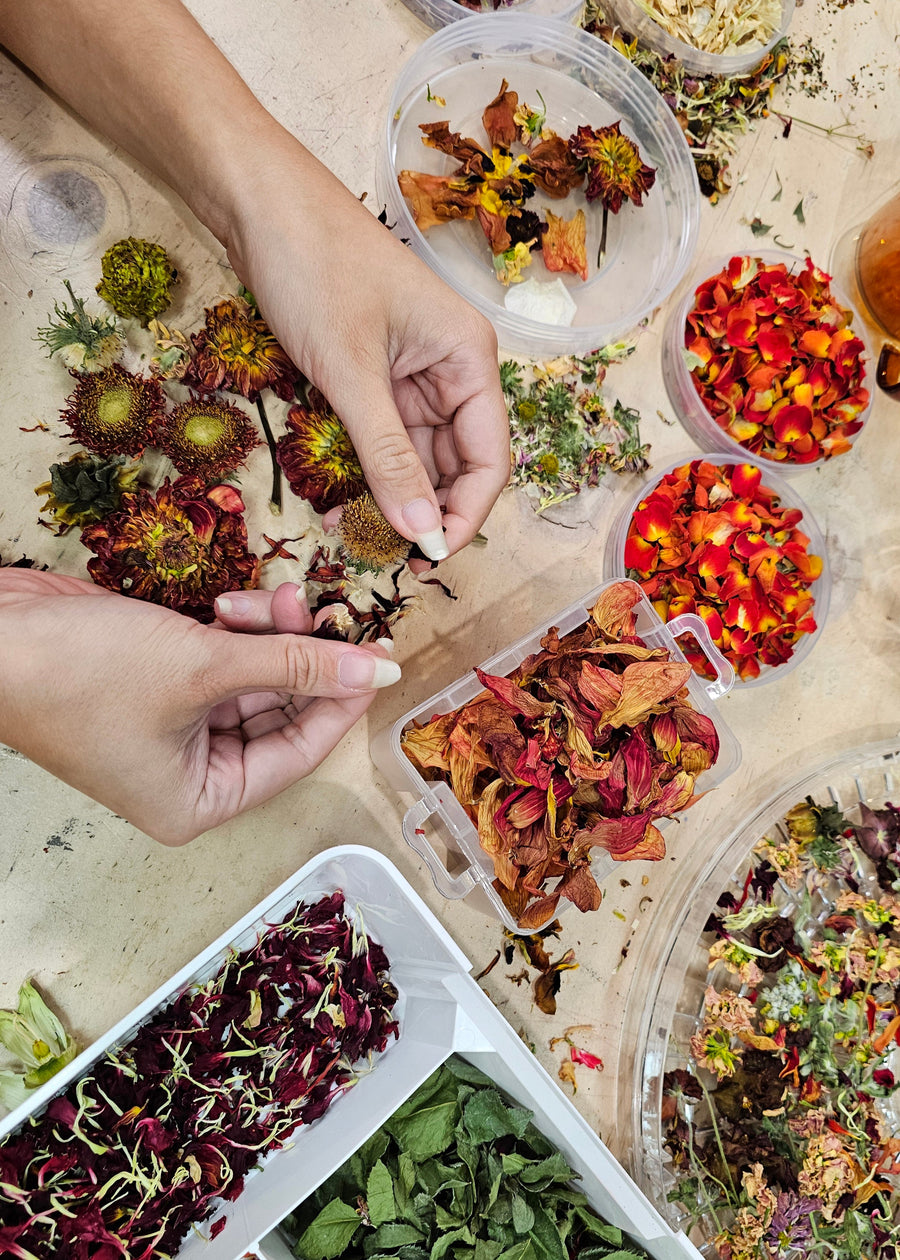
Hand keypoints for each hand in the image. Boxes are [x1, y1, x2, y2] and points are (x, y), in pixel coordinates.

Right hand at [0, 571, 397, 844]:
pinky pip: (223, 660)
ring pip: (255, 678)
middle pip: (280, 713)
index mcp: (198, 801)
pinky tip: (236, 601)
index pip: (299, 754)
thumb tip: (376, 671)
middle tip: (321, 606)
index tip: (374, 653)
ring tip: (278, 595)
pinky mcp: (160, 682)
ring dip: (271, 634)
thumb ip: (298, 665)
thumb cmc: (81, 672)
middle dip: (302, 655)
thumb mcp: (205, 666)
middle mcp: (190, 773)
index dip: (341, 701)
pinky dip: (237, 629)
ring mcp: (173, 727)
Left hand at [223, 144, 510, 568]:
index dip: (465, 515)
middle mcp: (452, 369)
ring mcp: (413, 373)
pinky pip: (382, 438)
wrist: (256, 202)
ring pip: (416, 457)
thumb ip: (388, 456)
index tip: (427, 559)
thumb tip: (420, 531)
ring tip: (349, 534)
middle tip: (382, 556)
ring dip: (389, 498)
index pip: (490, 458)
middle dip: (424, 512)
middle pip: (457, 463)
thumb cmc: (313, 267)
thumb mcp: (351, 372)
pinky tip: (336, 503)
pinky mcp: (375, 375)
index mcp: (469, 358)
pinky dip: (365, 472)